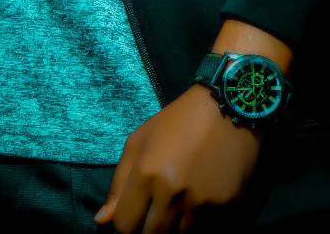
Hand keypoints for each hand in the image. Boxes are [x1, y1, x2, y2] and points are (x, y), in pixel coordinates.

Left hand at [92, 84, 263, 232]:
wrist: (227, 108)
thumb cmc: (177, 121)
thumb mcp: (140, 141)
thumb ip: (119, 183)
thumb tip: (102, 221)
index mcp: (147, 173)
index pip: (125, 225)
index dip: (125, 224)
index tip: (133, 214)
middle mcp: (172, 193)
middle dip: (147, 229)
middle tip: (153, 211)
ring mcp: (200, 203)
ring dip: (173, 224)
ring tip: (177, 199)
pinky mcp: (225, 206)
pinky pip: (203, 226)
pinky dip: (196, 217)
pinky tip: (199, 195)